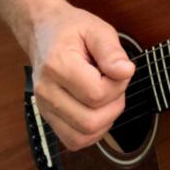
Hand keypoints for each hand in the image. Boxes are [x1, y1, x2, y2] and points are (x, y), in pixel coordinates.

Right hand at [27, 2, 134, 150]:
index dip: (117, 85)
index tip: (119, 69)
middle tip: (115, 85)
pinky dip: (92, 131)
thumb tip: (126, 72)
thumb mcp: (97, 28)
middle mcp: (46, 91)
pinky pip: (73, 140)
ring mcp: (44, 108)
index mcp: (58, 65)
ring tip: (107, 97)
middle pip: (89, 122)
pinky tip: (98, 110)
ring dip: (104, 121)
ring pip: (81, 137)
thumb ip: (112, 51)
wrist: (43, 31)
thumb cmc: (71, 28)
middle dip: (114, 106)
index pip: (96, 94)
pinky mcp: (48, 117)